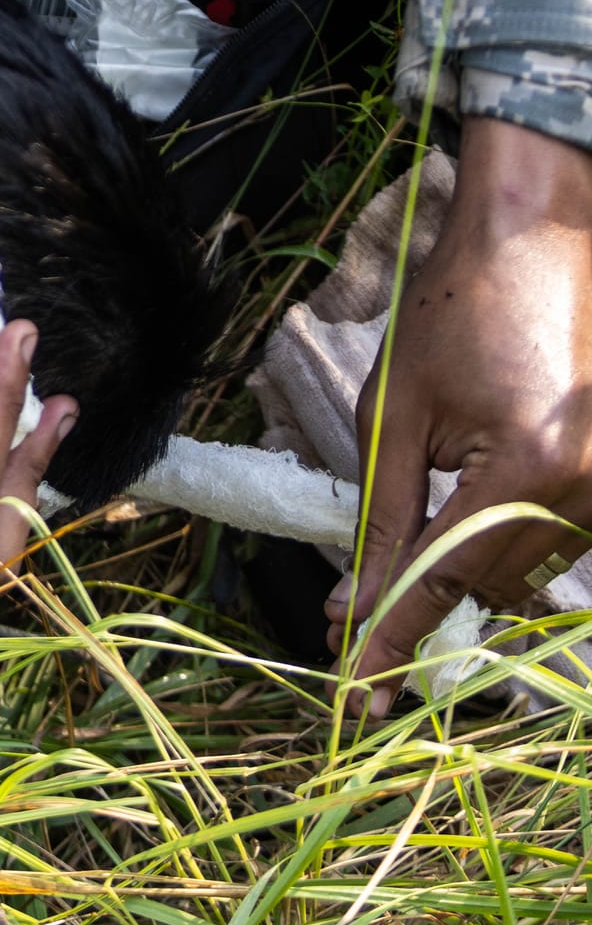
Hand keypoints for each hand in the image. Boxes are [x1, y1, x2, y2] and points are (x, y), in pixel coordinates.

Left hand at [337, 118, 591, 705]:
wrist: (535, 236)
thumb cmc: (457, 305)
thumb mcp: (397, 406)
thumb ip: (381, 510)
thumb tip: (357, 602)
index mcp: (530, 468)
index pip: (446, 577)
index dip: (395, 633)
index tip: (356, 688)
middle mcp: (588, 486)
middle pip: (490, 586)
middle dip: (426, 591)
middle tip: (360, 602)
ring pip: (527, 572)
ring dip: (471, 558)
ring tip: (431, 502)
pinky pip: (558, 541)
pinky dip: (509, 535)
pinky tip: (478, 498)